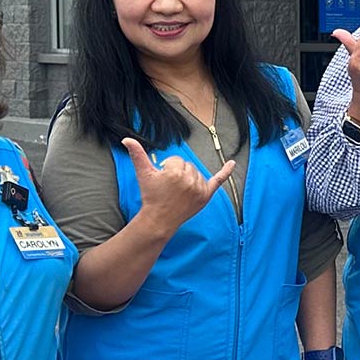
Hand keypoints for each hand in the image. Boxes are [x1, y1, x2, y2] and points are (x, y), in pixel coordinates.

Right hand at [123, 137, 238, 231]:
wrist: (159, 219)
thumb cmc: (151, 196)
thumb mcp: (143, 174)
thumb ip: (137, 155)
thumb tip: (127, 139)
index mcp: (175, 172)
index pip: (176, 160)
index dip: (167, 169)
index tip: (163, 181)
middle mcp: (189, 180)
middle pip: (187, 165)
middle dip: (178, 173)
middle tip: (169, 188)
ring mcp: (199, 189)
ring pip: (196, 173)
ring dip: (189, 178)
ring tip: (179, 192)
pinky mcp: (206, 196)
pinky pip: (218, 180)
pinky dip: (226, 172)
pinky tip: (232, 163)